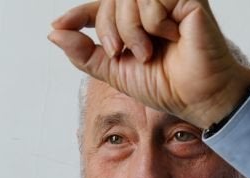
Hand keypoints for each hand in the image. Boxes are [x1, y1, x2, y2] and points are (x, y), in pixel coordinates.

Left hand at [48, 0, 249, 127]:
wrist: (195, 97)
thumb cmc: (165, 84)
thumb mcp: (114, 70)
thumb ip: (84, 53)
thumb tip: (53, 33)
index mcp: (133, 20)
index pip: (99, 6)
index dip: (77, 14)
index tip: (58, 25)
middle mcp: (150, 5)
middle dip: (109, 28)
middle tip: (123, 52)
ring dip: (131, 29)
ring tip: (150, 51)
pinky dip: (154, 22)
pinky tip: (173, 36)